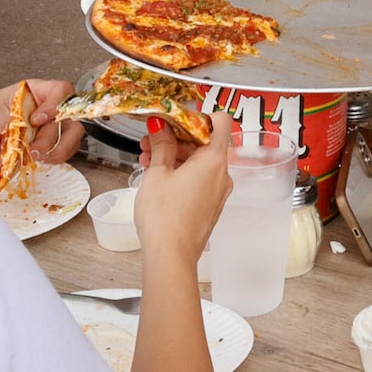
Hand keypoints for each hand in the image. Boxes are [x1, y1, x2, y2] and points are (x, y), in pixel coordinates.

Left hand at [0, 78, 83, 161]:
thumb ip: (13, 126)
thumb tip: (26, 142)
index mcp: (37, 91)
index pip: (61, 90)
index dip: (55, 106)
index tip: (37, 121)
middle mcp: (49, 106)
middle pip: (71, 117)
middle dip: (56, 136)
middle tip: (37, 149)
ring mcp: (51, 125)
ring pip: (72, 135)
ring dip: (59, 150)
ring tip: (39, 158)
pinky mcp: (49, 142)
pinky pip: (62, 149)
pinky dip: (55, 157)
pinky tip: (41, 160)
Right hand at [132, 120, 232, 265]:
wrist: (171, 256)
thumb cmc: (165, 218)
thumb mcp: (157, 174)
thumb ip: (161, 145)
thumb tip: (161, 126)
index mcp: (214, 160)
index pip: (220, 122)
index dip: (199, 115)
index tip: (176, 118)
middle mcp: (222, 174)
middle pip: (206, 143)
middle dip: (177, 138)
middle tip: (152, 140)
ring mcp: (218, 192)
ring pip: (200, 162)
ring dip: (176, 155)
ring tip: (148, 159)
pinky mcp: (210, 206)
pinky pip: (200, 179)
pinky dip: (182, 172)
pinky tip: (158, 177)